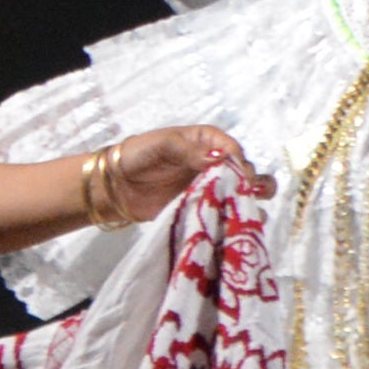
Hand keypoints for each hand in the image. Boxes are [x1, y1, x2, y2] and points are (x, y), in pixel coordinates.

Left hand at [98, 125, 241, 219]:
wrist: (115, 186)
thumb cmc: (138, 155)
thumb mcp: (162, 145)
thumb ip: (190, 151)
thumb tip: (220, 158)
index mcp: (208, 142)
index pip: (234, 152)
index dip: (240, 165)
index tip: (241, 180)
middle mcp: (215, 164)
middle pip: (246, 172)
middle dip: (253, 183)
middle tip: (248, 195)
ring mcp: (211, 188)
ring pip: (243, 193)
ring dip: (251, 201)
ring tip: (248, 211)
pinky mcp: (203, 209)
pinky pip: (225, 214)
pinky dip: (234, 220)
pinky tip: (237, 227)